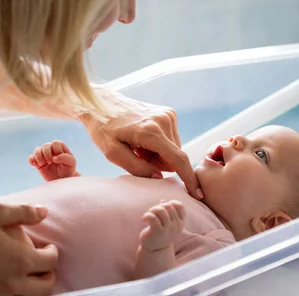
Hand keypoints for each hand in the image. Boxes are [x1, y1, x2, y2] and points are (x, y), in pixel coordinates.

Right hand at [0, 202, 56, 295]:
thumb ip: (23, 211)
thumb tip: (44, 212)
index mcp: (20, 260)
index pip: (50, 261)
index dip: (52, 252)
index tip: (47, 247)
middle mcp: (13, 284)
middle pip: (45, 287)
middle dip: (48, 274)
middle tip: (42, 263)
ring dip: (33, 287)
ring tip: (26, 274)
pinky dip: (14, 294)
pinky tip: (5, 280)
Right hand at [28, 141, 78, 181]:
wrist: (62, 181)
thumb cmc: (68, 170)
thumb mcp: (71, 163)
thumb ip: (66, 158)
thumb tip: (54, 157)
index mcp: (61, 148)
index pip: (55, 143)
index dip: (56, 150)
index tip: (57, 159)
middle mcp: (52, 150)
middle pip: (46, 145)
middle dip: (47, 154)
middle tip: (50, 162)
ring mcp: (44, 156)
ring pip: (37, 149)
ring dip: (39, 156)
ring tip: (42, 164)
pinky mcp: (38, 163)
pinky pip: (31, 157)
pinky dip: (31, 160)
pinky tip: (35, 165)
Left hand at [80, 91, 201, 198]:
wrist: (101, 103)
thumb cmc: (103, 128)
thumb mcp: (112, 153)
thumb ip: (136, 168)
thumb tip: (159, 177)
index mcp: (151, 131)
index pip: (178, 159)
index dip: (188, 178)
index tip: (197, 194)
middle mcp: (164, 120)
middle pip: (174, 157)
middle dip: (158, 163)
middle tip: (137, 155)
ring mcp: (168, 114)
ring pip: (174, 149)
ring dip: (158, 154)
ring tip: (138, 145)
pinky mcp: (168, 113)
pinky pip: (171, 139)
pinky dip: (159, 144)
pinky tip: (143, 138)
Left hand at [139, 200, 185, 251]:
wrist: (155, 249)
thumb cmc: (160, 232)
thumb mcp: (167, 222)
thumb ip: (166, 211)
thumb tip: (163, 200)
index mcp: (180, 223)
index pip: (180, 207)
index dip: (171, 203)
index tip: (163, 208)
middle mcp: (176, 226)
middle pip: (168, 206)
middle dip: (158, 206)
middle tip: (152, 212)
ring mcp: (167, 229)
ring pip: (161, 210)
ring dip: (152, 210)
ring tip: (149, 214)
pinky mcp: (157, 232)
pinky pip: (152, 217)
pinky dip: (146, 215)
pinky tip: (143, 219)